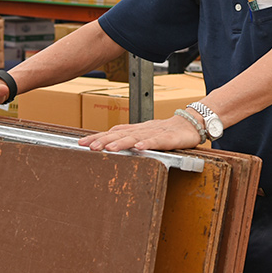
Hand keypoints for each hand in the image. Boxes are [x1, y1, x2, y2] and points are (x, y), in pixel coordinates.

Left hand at [78, 116, 201, 152]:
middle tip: (89, 147)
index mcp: (135, 130)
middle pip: (120, 135)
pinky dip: (148, 144)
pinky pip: (157, 141)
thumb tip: (108, 136)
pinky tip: (139, 147)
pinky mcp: (168, 138)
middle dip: (104, 140)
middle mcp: (142, 130)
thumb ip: (128, 134)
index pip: (112, 133)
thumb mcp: (144, 132)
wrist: (190, 123)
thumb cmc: (166, 130)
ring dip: (122, 143)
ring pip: (135, 137)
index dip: (97, 137)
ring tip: (109, 148)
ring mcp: (154, 133)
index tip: (81, 143)